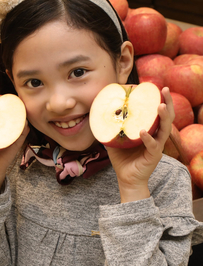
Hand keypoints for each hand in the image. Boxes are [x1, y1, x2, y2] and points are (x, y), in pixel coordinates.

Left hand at [106, 87, 174, 202]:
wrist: (126, 177)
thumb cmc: (122, 157)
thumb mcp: (114, 138)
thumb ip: (110, 126)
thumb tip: (98, 112)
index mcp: (149, 129)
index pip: (156, 112)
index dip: (158, 99)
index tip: (155, 87)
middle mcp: (156, 135)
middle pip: (166, 117)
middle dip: (167, 102)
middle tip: (164, 89)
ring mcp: (156, 146)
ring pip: (165, 129)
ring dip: (163, 117)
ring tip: (160, 106)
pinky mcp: (154, 156)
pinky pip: (153, 145)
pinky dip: (148, 138)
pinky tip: (143, 131)